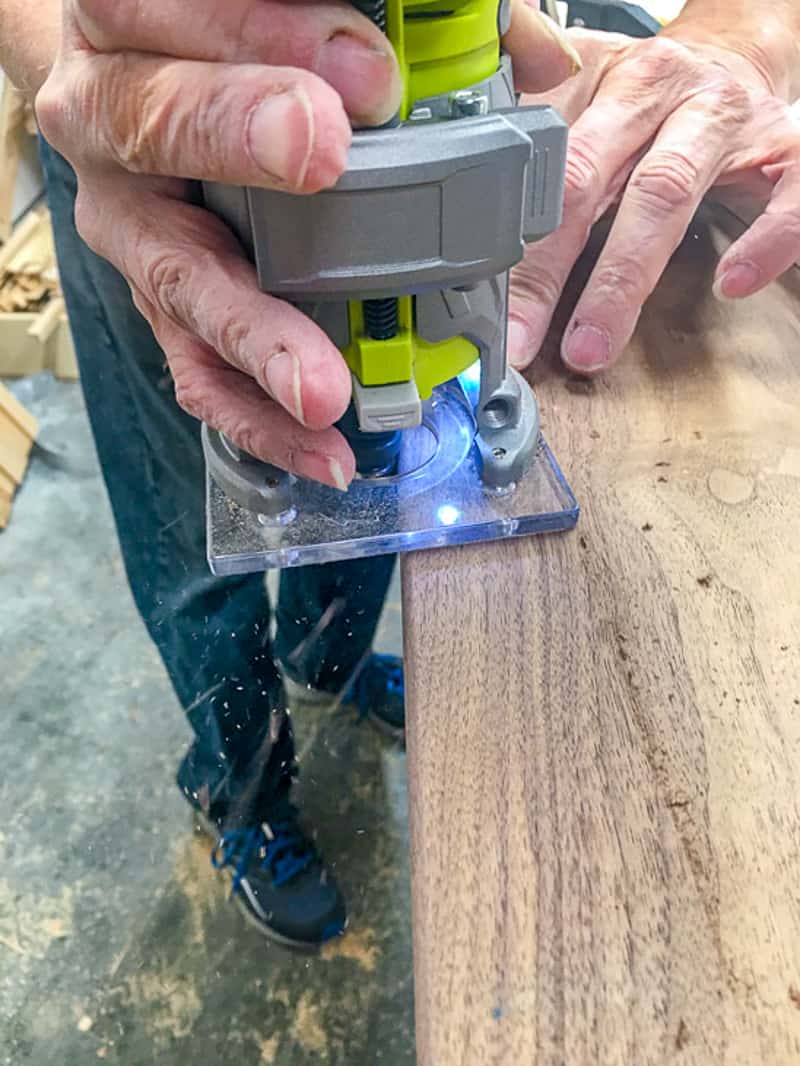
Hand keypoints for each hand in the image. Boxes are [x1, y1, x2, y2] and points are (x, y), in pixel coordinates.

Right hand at [36, 0, 577, 488]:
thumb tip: (535, 57)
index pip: (183, 8)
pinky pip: (197, 370)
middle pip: (156, 124)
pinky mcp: (162, 305)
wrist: (134, 87)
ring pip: (177, 279)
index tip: (367, 73)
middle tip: (325, 161)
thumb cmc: (221, 45)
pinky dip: (260, 417)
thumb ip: (384, 16)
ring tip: (322, 387)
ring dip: (255, 334)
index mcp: (133, 18)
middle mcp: (112, 119)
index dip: (267, 36)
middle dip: (241, 139)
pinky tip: (324, 450)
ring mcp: (133, 226)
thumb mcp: (281, 13)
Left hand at [506, 29, 799, 376]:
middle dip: (546, 270)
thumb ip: (532, 148)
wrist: (737, 60)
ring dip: (621, 281)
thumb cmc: (649, 103)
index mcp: (602, 82)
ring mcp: (725, 120)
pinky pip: (785, 198)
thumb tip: (464, 218)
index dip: (505, 233)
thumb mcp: (586, 103)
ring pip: (665, 196)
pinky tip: (732, 283)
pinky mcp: (788, 149)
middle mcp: (661, 91)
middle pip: (588, 180)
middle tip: (521, 338)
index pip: (539, 159)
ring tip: (590, 347)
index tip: (478, 297)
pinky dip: (763, 241)